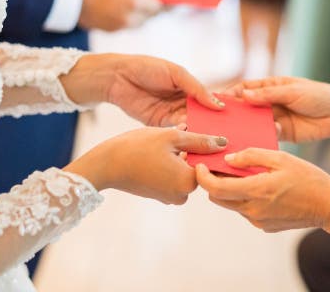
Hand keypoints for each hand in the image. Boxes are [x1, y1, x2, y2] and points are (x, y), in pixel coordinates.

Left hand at [63, 54, 224, 125]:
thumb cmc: (147, 68)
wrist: (117, 77)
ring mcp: (171, 114)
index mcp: (189, 87)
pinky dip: (185, 135)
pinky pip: (176, 131)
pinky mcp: (159, 125)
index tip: (235, 119)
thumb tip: (218, 105)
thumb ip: (197, 89)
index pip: (209, 100)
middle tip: (228, 135)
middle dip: (213, 124)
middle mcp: (183, 102)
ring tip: (214, 140)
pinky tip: (194, 139)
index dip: (221, 109)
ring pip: (191, 125)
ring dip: (200, 131)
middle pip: (202, 116)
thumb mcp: (176, 73)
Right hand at [66, 127, 227, 204]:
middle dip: (190, 150)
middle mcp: (182, 195)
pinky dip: (168, 163)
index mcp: (189, 182)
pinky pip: (170, 177)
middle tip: (178, 133)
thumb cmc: (137, 148)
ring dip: (178, 155)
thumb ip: (200, 140)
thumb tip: (223, 143)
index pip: (209, 164)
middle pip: (196, 168)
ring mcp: (168, 197)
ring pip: (183, 171)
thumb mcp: (172, 137)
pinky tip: (156, 150)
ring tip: (165, 140)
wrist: (105, 165)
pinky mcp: (157, 194)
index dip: (204, 146)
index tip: (194, 134)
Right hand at [80, 0, 162, 30]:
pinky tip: (117, 6)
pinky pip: (126, 25)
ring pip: (138, 22)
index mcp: (134, 2)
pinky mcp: (110, 30)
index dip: (160, 0)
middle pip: (149, 16)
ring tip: (128, 0)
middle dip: (149, 6)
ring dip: (139, 13)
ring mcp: (119, 26)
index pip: (157, 7)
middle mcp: (129, 18)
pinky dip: (126, 17)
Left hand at [195, 148, 329, 234]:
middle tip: (216, 166)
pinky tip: (258, 186)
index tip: (200, 165)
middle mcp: (253, 210)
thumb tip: (228, 158)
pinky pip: (246, 210)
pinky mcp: (264, 226)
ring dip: (230, 190)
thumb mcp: (281, 158)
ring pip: (232, 204)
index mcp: (256, 191)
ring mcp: (258, 220)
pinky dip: (245, 198)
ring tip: (240, 173)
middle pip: (218, 199)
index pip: (215, 189)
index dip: (203, 177)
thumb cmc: (308, 178)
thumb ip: (251, 156)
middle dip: (213, 182)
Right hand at [224, 77, 329, 142]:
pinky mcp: (281, 134)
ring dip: (244, 129)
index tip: (219, 103)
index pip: (244, 89)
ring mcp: (274, 119)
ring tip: (232, 136)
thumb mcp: (293, 92)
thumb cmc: (318, 95)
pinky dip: (258, 140)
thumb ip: (269, 95)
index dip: (231, 95)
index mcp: (270, 87)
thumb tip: (244, 96)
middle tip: (221, 123)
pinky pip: (265, 137)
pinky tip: (251, 144)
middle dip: (234, 115)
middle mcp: (269, 103)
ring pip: (253, 124)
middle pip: (246, 108)